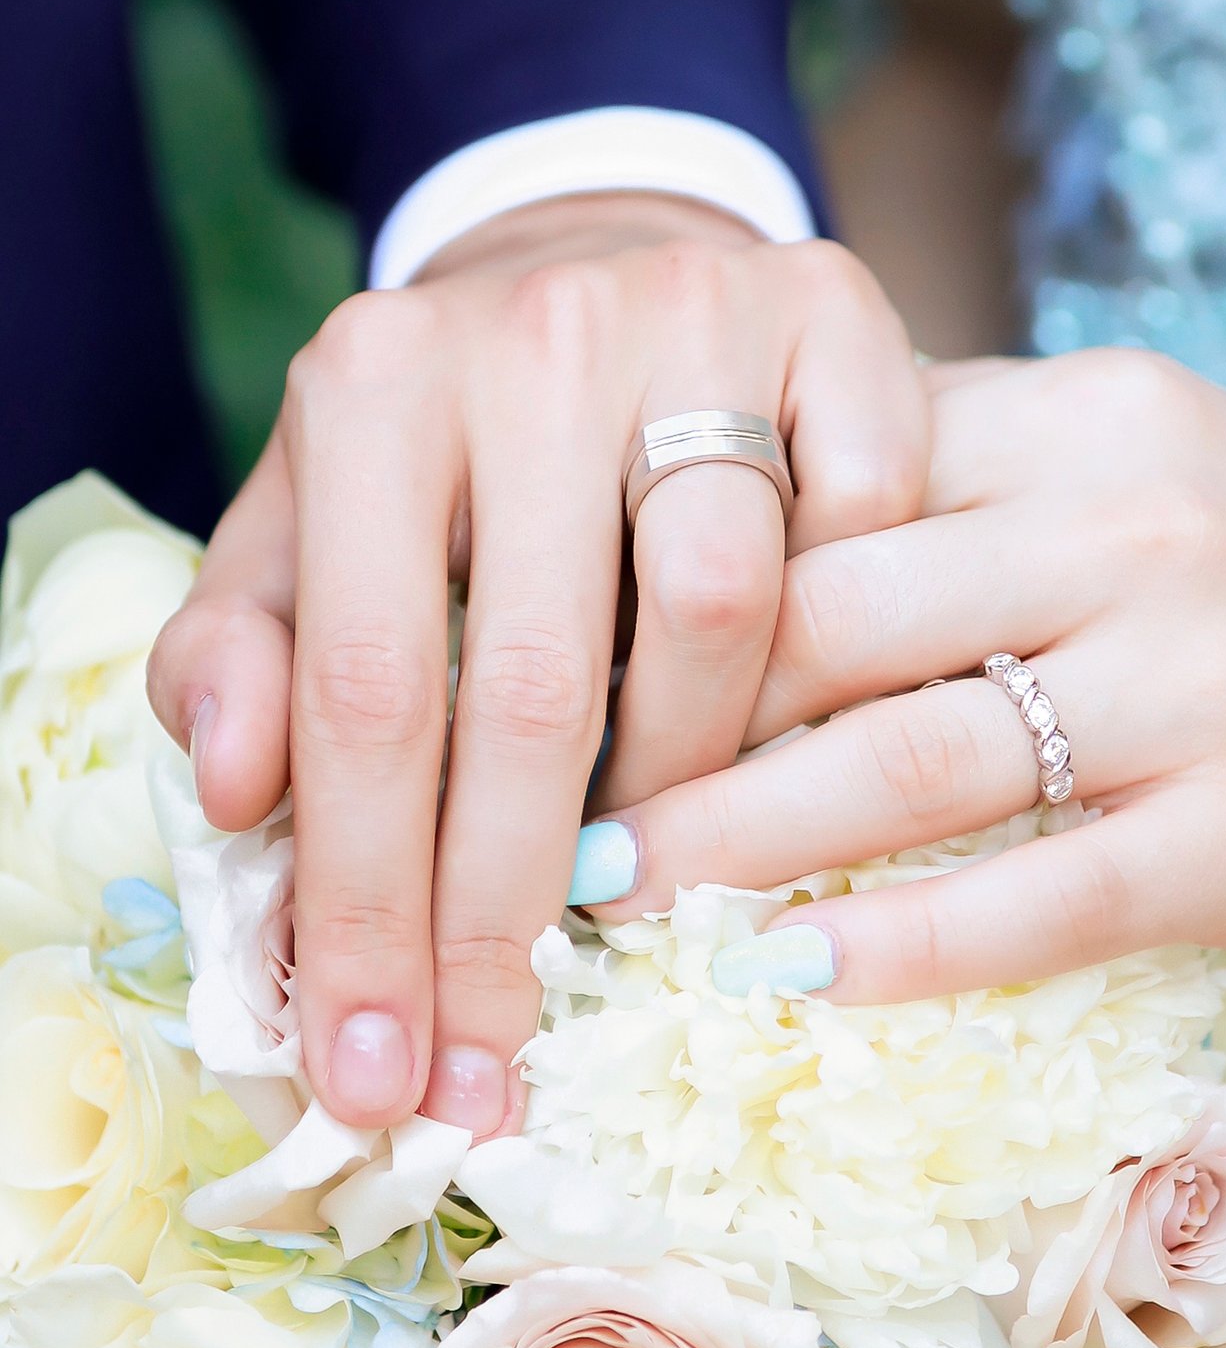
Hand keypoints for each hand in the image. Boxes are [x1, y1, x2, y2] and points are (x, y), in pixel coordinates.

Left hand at [145, 192, 926, 1131]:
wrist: (602, 272)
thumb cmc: (451, 442)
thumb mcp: (311, 526)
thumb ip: (249, 646)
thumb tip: (238, 790)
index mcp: (372, 384)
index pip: (371, 689)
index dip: (374, 904)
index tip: (384, 1074)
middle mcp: (538, 334)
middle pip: (545, 681)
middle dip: (517, 910)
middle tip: (505, 1063)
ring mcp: (701, 311)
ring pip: (730, 613)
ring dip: (695, 787)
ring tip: (648, 875)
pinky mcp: (837, 310)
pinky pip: (864, 526)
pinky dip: (834, 644)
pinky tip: (782, 714)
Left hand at [587, 351, 1225, 998]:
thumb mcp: (1110, 461)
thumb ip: (939, 474)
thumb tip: (713, 521)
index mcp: (1081, 418)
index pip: (831, 489)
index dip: (680, 581)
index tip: (578, 658)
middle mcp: (1141, 530)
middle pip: (844, 621)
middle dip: (678, 719)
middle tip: (558, 790)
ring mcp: (1209, 682)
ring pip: (920, 760)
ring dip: (744, 840)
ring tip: (618, 889)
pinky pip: (1046, 897)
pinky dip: (906, 946)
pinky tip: (791, 977)